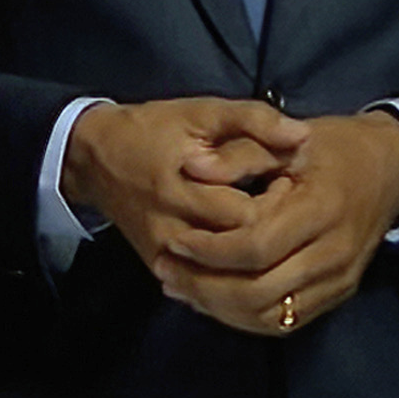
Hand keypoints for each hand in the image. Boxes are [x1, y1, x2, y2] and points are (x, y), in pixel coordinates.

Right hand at [60, 97, 307, 274]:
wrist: (95, 159)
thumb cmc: (154, 129)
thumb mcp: (203, 112)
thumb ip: (254, 120)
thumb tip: (302, 137)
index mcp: (182, 187)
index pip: (247, 215)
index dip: (277, 202)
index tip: (289, 181)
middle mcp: (172, 229)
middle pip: (239, 249)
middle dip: (271, 231)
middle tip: (287, 208)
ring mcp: (164, 255)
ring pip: (225, 275)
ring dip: (254, 257)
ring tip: (272, 229)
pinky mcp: (160, 267)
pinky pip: (205, 285)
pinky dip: (233, 274)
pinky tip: (251, 257)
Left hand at [155, 110, 398, 336]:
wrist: (391, 168)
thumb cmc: (333, 147)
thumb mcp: (287, 138)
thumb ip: (238, 154)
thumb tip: (190, 168)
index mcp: (321, 209)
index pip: (256, 247)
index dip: (209, 249)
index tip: (174, 240)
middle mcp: (334, 253)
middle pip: (258, 291)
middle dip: (204, 286)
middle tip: (165, 268)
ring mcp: (339, 280)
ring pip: (268, 315)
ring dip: (218, 307)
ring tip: (179, 286)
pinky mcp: (337, 294)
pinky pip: (284, 321)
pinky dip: (244, 316)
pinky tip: (213, 300)